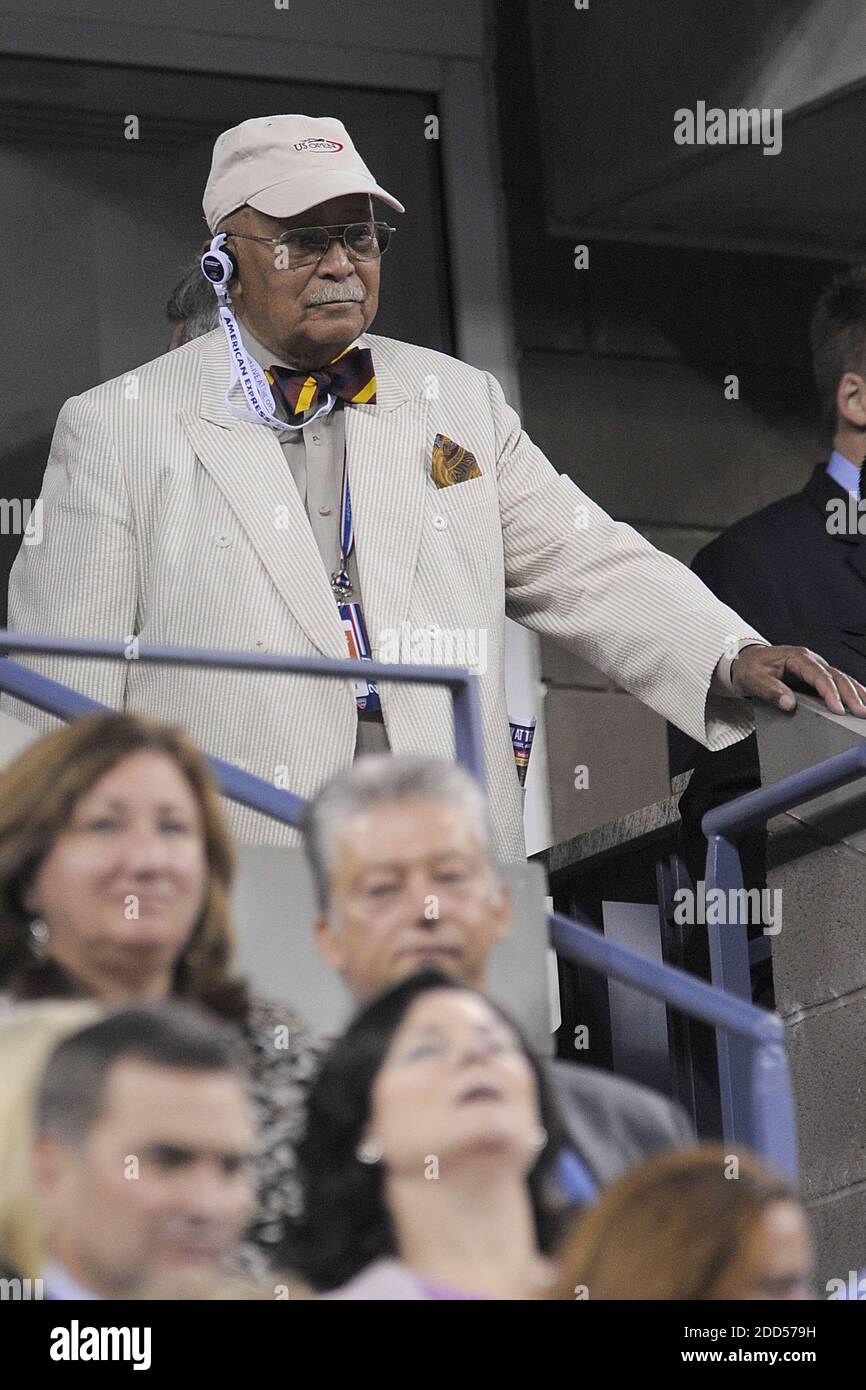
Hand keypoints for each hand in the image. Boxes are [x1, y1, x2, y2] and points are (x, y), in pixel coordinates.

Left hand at [730, 644, 865, 716]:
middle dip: (850, 695)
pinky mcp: (816, 677)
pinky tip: (863, 701)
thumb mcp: (752, 679)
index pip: (819, 675)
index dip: (830, 692)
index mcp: (797, 657)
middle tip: (860, 713)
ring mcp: (816, 668)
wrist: (745, 662)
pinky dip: (852, 692)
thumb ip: (769, 690)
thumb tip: (788, 703)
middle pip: (836, 676)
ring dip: (856, 694)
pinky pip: (838, 683)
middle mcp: (811, 660)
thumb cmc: (750, 668)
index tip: (838, 709)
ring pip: (842, 679)